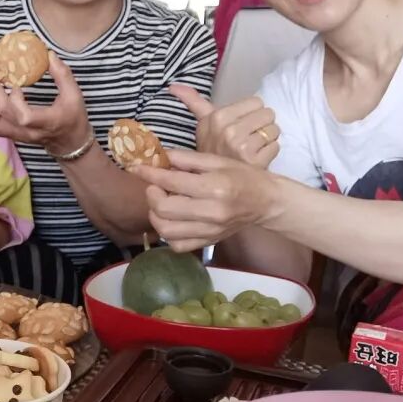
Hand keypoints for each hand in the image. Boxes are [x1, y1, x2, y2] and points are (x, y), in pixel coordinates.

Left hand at [0, 52, 91, 153]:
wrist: (70, 143)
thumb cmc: (73, 118)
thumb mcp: (74, 95)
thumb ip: (63, 75)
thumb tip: (49, 55)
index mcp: (46, 122)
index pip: (24, 117)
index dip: (15, 101)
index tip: (16, 85)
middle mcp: (29, 132)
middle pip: (3, 117)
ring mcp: (19, 136)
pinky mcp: (13, 135)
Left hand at [129, 149, 278, 252]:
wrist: (266, 201)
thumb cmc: (243, 176)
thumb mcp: (218, 160)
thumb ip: (187, 159)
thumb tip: (160, 156)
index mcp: (214, 187)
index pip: (171, 182)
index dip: (149, 174)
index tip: (136, 168)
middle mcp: (211, 212)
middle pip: (164, 209)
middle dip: (152, 195)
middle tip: (155, 186)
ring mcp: (210, 231)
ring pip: (166, 230)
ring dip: (156, 215)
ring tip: (162, 202)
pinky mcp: (209, 242)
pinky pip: (177, 245)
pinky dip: (167, 234)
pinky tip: (172, 220)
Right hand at [170, 84, 279, 168]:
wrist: (215, 181)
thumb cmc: (215, 148)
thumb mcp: (203, 123)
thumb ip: (193, 101)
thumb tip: (172, 85)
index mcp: (216, 117)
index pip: (255, 102)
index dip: (250, 113)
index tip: (239, 125)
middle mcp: (228, 130)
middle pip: (267, 114)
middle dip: (260, 124)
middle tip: (247, 137)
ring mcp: (241, 146)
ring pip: (273, 129)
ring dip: (266, 139)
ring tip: (252, 148)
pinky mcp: (255, 161)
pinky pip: (275, 146)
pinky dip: (269, 152)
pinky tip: (256, 158)